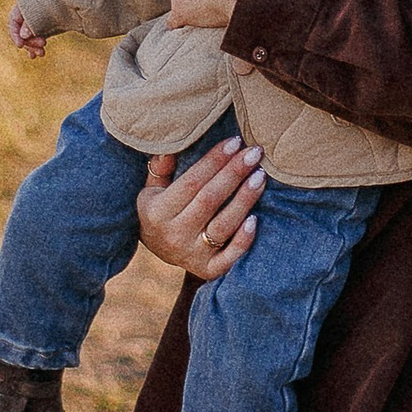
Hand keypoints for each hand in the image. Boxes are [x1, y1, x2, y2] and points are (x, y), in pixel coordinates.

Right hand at [8, 5, 50, 56]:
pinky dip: (34, 48)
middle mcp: (24, 17)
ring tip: (42, 53)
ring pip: (28, 38)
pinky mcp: (41, 28)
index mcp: (20, 9)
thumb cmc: (52, 0)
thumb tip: (23, 36)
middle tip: (42, 46)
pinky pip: (34, 40)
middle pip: (22, 34)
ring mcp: (32, 24)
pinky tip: (34, 56)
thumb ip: (31, 23)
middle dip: (30, 42)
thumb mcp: (41, 11)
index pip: (13, 24)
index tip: (20, 45)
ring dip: (33, 47)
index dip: (15, 36)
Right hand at [136, 140, 265, 280]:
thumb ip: (161, 169)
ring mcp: (191, 255)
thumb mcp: (151, 189)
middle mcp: (174, 235)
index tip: (235, 142)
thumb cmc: (159, 210)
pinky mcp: (208, 270)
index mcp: (157, 212)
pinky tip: (256, 219)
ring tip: (261, 176)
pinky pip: (230, 257)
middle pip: (210, 200)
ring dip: (245, 199)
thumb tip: (170, 147)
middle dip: (234, 173)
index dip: (214, 161)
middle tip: (254, 153)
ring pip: (223, 225)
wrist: (157, 251)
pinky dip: (243, 240)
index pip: (191, 182)